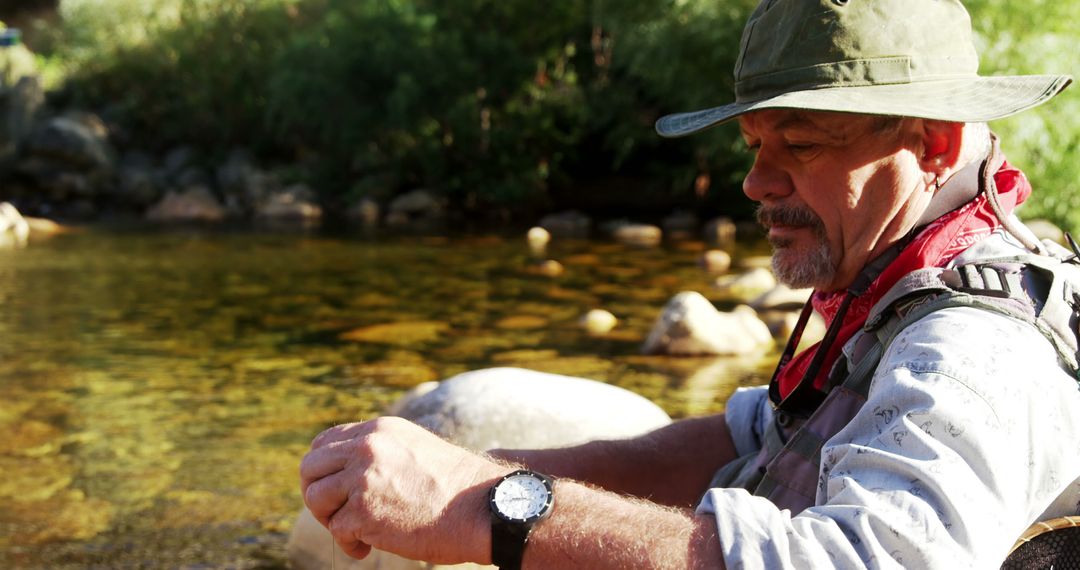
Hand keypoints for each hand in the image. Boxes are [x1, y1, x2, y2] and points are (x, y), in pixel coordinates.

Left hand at [300, 416, 504, 563]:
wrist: (482, 507)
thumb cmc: (454, 486)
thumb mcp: (413, 450)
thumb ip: (379, 452)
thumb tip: (344, 473)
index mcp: (379, 430)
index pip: (324, 442)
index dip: (323, 470)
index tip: (336, 489)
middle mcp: (367, 447)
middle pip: (310, 468)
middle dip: (318, 494)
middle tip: (337, 513)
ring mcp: (363, 478)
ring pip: (316, 498)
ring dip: (331, 519)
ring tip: (355, 531)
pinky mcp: (363, 510)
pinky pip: (336, 529)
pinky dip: (349, 542)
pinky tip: (366, 546)